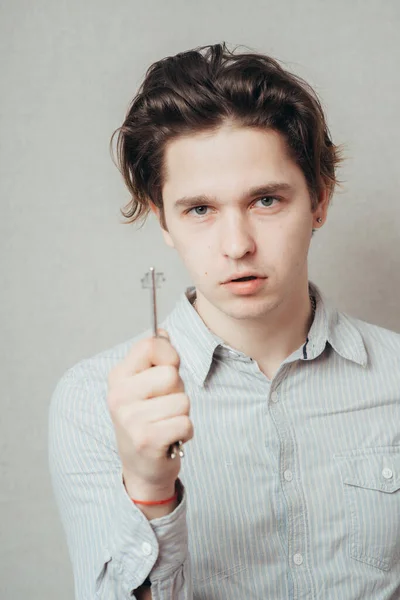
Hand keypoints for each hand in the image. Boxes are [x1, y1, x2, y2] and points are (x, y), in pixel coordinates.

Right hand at [107, 329, 192, 499]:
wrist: (140, 467)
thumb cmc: (147, 418)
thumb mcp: (143, 385)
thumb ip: (155, 358)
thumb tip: (163, 333)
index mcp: (118, 377)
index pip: (150, 346)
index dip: (169, 355)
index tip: (166, 370)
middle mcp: (119, 396)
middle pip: (171, 375)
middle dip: (177, 390)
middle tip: (164, 406)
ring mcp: (130, 419)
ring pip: (182, 401)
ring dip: (182, 414)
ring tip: (166, 423)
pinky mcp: (146, 440)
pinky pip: (185, 423)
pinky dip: (185, 431)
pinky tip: (170, 438)